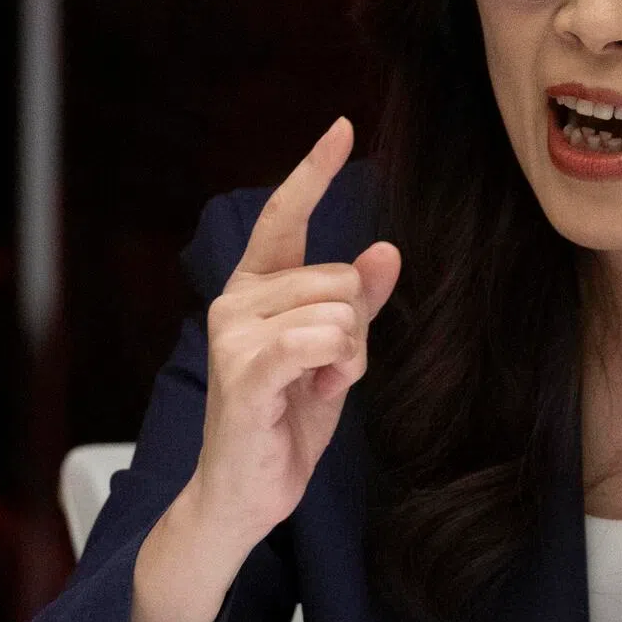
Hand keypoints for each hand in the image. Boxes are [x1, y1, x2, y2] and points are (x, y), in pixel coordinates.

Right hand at [186, 117, 399, 549]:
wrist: (246, 495)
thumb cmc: (288, 418)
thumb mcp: (336, 352)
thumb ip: (358, 301)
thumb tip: (387, 248)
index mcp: (257, 288)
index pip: (285, 215)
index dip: (314, 171)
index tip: (343, 126)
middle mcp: (237, 300)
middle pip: (341, 278)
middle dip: (357, 329)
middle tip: (330, 371)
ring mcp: (234, 334)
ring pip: (339, 310)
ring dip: (350, 357)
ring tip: (317, 388)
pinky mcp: (243, 372)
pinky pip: (318, 340)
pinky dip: (336, 369)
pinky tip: (314, 396)